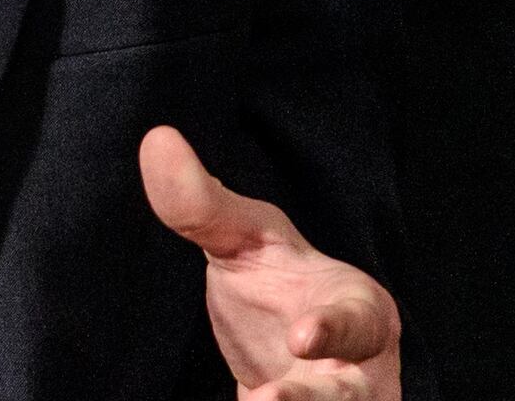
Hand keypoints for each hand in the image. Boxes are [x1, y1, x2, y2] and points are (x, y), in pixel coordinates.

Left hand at [137, 124, 402, 400]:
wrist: (298, 355)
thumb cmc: (283, 289)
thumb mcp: (248, 243)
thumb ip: (204, 205)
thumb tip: (155, 140)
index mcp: (358, 312)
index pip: (358, 321)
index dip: (335, 331)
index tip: (302, 334)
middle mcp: (359, 375)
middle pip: (350, 397)